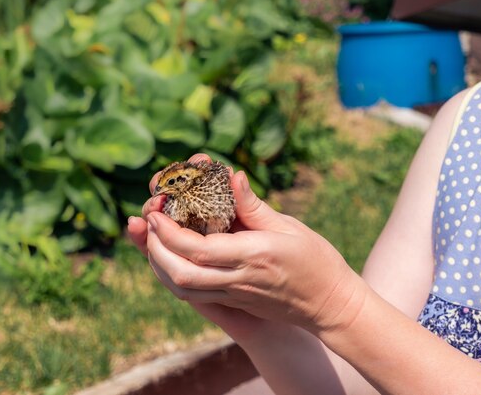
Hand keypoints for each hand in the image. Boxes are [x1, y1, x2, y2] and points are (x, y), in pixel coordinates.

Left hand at [127, 154, 363, 338]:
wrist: (330, 305)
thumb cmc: (315, 260)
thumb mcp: (289, 226)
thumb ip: (253, 206)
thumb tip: (231, 176)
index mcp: (253, 255)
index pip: (198, 249)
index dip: (169, 232)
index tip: (156, 212)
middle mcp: (239, 279)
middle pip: (182, 275)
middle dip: (156, 249)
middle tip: (150, 223)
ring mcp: (235, 295)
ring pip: (184, 290)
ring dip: (160, 265)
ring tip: (154, 239)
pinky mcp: (234, 302)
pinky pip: (194, 296)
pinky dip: (174, 277)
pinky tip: (170, 258)